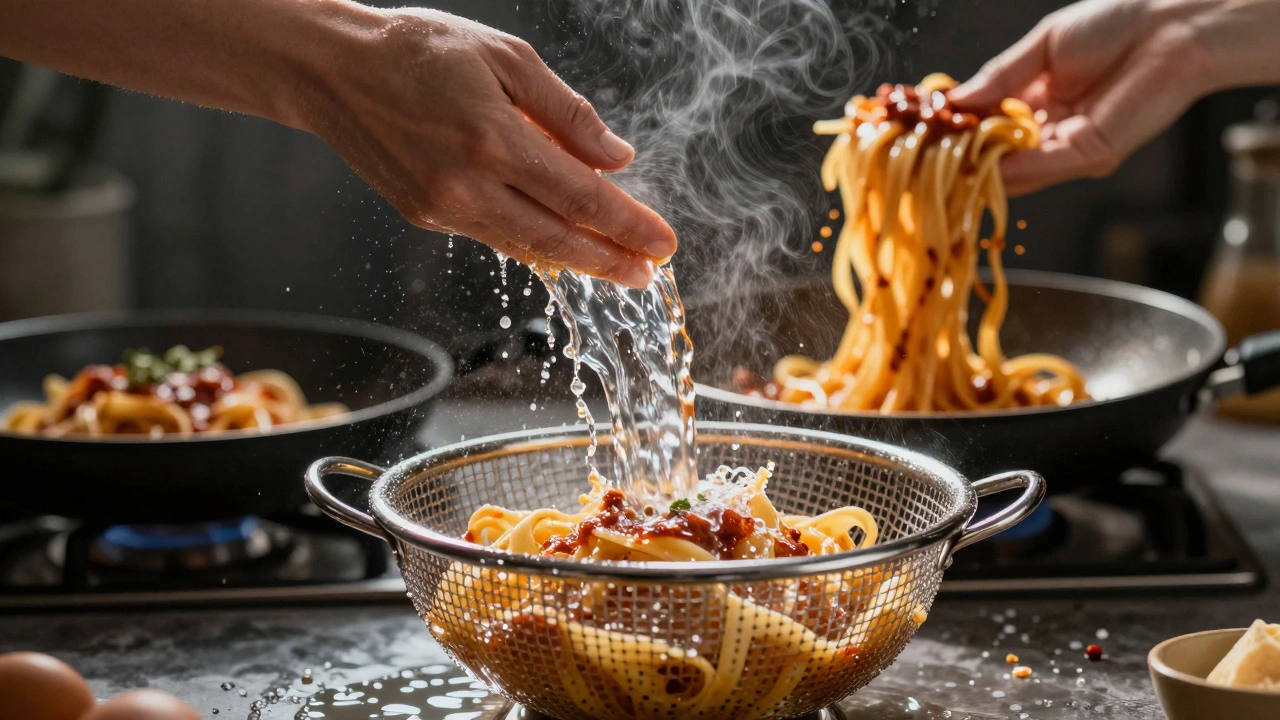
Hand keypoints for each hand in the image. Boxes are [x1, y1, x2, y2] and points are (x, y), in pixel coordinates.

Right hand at [299, 7, 674, 286]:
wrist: (332, 70)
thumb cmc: (419, 50)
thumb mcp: (505, 58)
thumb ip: (567, 114)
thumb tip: (618, 158)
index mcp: (494, 139)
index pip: (581, 197)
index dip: (628, 225)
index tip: (663, 244)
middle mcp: (468, 185)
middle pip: (559, 239)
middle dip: (612, 259)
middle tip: (649, 274)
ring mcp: (443, 208)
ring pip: (527, 247)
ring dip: (578, 263)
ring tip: (618, 269)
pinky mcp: (425, 216)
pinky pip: (495, 237)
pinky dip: (535, 247)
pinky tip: (563, 249)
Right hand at [951, 0, 1279, 195]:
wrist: (1171, 28)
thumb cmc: (1116, 24)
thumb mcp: (1039, 47)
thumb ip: (997, 77)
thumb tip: (952, 101)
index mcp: (1035, 102)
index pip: (984, 124)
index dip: (953, 130)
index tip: (919, 131)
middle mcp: (1049, 130)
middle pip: (994, 153)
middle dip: (957, 157)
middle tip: (917, 160)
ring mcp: (1068, 147)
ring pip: (1012, 169)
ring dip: (975, 169)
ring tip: (936, 166)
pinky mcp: (1088, 155)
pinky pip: (1040, 168)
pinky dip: (1007, 170)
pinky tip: (977, 166)